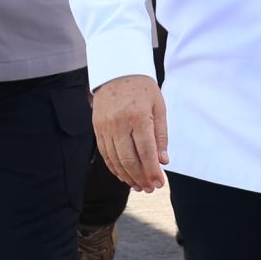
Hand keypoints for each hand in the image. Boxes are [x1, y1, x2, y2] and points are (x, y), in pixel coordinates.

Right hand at [92, 75, 168, 193]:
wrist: (117, 71)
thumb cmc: (142, 89)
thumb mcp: (158, 107)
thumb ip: (160, 135)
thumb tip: (163, 161)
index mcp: (138, 116)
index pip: (146, 151)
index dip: (152, 170)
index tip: (159, 183)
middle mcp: (120, 123)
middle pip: (129, 159)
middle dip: (140, 177)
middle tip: (149, 188)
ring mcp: (106, 126)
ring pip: (116, 159)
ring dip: (127, 176)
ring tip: (138, 185)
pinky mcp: (97, 128)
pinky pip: (105, 153)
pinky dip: (114, 167)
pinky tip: (123, 175)